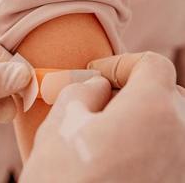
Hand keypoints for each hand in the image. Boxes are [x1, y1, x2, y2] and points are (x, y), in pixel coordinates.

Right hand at [20, 52, 184, 181]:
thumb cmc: (61, 182)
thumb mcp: (62, 122)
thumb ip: (82, 90)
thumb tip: (96, 86)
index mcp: (154, 111)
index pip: (151, 65)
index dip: (120, 63)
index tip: (96, 73)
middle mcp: (184, 139)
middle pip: (165, 94)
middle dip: (131, 91)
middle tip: (99, 102)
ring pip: (170, 124)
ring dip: (140, 118)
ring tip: (105, 131)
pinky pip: (170, 152)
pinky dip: (147, 144)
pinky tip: (118, 156)